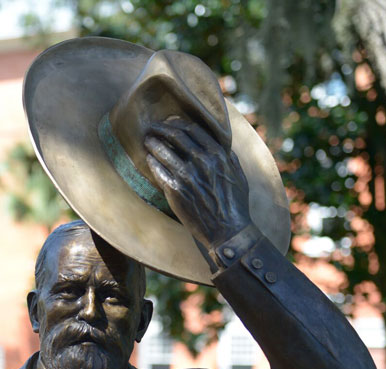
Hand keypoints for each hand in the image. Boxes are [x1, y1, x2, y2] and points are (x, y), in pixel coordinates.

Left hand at [143, 117, 252, 247]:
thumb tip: (220, 144)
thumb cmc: (235, 204)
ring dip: (153, 143)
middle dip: (162, 128)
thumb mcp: (238, 175)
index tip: (170, 122)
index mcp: (218, 155)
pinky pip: (159, 171)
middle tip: (153, 128)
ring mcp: (187, 175)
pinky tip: (148, 159)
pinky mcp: (175, 190)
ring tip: (147, 140)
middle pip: (176, 136)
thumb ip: (228, 157)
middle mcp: (202, 161)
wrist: (227, 230)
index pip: (193, 129)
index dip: (178, 123)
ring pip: (164, 151)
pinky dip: (152, 162)